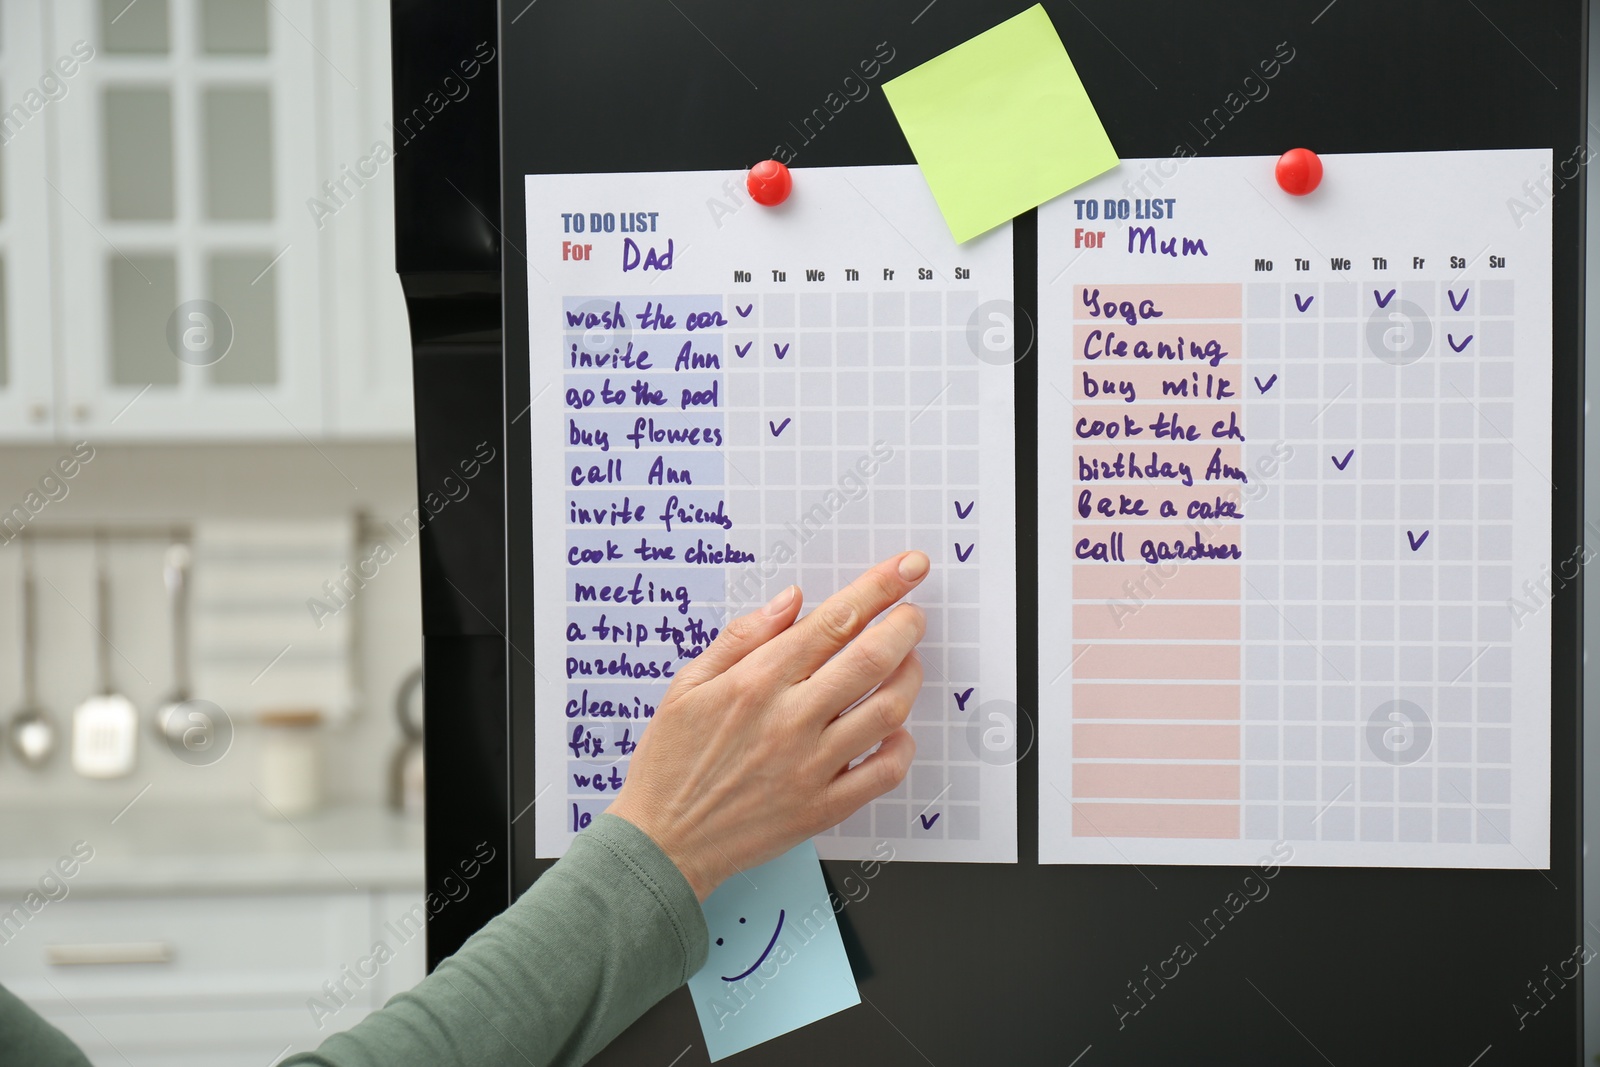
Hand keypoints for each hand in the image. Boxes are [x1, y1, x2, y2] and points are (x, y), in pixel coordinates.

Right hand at [609, 551, 928, 899]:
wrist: (664, 841)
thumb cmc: (671, 761)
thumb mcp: (688, 684)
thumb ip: (742, 636)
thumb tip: (792, 599)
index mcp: (756, 681)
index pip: (835, 620)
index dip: (879, 588)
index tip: (908, 568)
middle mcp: (790, 719)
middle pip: (873, 659)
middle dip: (906, 626)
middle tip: (913, 615)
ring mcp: (811, 766)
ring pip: (888, 710)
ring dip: (909, 678)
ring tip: (906, 664)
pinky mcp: (823, 807)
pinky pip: (884, 772)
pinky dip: (902, 745)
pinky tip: (894, 730)